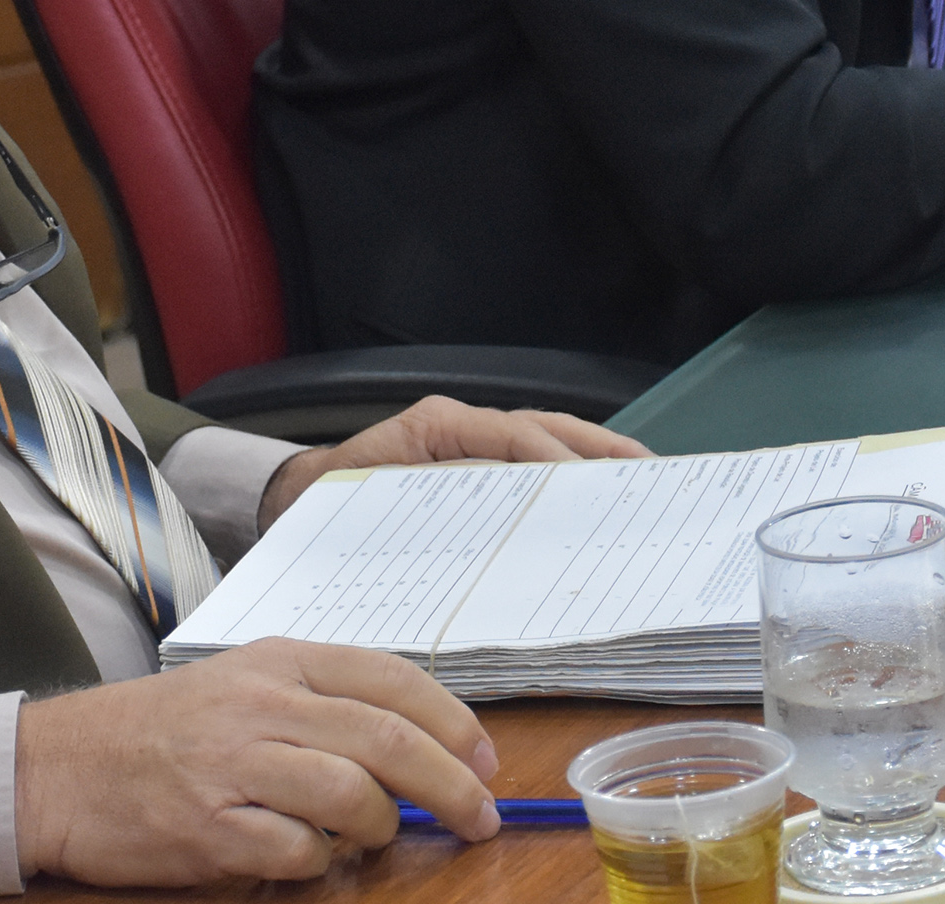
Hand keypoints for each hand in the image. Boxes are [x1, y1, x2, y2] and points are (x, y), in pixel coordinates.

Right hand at [16, 640, 499, 886]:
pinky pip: (298, 851)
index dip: (453, 722)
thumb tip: (419, 744)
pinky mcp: (210, 828)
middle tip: (480, 817)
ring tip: (375, 838)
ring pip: (353, 795)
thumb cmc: (165, 730)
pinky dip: (319, 861)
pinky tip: (306, 855)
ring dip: (381, 827)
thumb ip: (323, 701)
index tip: (487, 760)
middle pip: (388, 741)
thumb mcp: (245, 683)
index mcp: (280, 660)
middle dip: (451, 785)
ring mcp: (235, 765)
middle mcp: (263, 704)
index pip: (392, 679)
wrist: (62, 766)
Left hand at [260, 395, 651, 528]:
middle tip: (649, 473)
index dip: (554, 459)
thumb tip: (497, 518)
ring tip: (645, 482)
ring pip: (548, 442)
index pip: (511, 436)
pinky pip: (533, 467)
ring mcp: (472, 443)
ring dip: (597, 461)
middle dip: (599, 449)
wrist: (294, 504)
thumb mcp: (371, 510)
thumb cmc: (329, 510)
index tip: (590, 484)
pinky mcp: (477, 465)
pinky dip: (573, 478)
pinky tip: (604, 500)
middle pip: (545, 429)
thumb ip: (428, 510)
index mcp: (437, 426)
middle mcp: (462, 426)